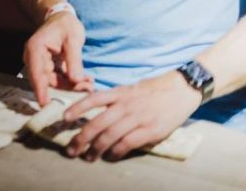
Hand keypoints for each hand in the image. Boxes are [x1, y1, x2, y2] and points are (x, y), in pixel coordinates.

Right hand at [24, 11, 93, 105]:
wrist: (62, 18)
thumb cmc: (66, 25)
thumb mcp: (73, 39)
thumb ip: (74, 60)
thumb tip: (76, 80)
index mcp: (36, 49)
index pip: (36, 72)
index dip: (40, 89)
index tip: (45, 104)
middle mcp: (33, 58)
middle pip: (46, 80)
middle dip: (66, 88)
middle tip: (86, 89)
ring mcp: (39, 63)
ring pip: (53, 82)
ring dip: (71, 86)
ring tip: (89, 83)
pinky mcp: (47, 67)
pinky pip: (57, 79)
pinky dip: (70, 82)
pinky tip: (85, 80)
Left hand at [63, 70, 201, 160]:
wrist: (181, 89)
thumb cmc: (154, 90)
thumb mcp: (131, 89)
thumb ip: (115, 99)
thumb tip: (98, 111)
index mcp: (119, 92)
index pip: (92, 99)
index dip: (76, 108)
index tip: (64, 118)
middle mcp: (125, 104)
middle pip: (97, 123)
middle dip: (81, 138)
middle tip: (71, 150)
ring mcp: (137, 117)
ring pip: (110, 135)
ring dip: (96, 148)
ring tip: (88, 157)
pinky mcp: (150, 130)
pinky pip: (127, 143)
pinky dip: (116, 152)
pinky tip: (110, 157)